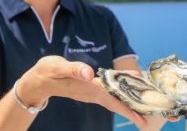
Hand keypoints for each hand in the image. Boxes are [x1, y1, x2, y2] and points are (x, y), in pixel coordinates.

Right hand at [17, 56, 147, 127]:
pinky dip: (119, 93)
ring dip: (127, 103)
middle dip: (131, 110)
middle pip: (114, 104)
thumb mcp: (57, 67)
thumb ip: (73, 69)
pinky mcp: (88, 89)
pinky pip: (107, 93)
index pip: (110, 100)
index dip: (126, 109)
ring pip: (112, 100)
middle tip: (148, 118)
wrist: (37, 82)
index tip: (141, 119)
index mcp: (86, 88)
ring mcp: (89, 92)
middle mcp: (90, 93)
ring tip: (143, 105)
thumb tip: (89, 74)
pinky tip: (126, 90)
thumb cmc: (46, 72)